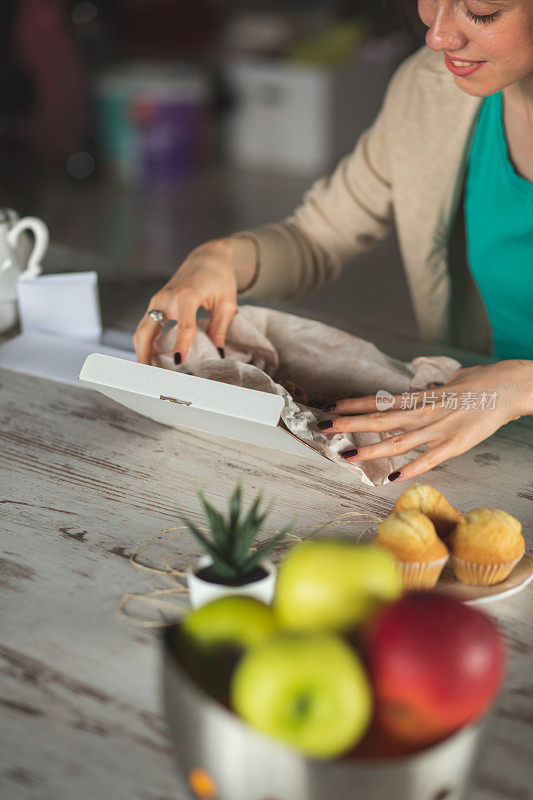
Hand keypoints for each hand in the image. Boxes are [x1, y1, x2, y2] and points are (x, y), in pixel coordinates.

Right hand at [133, 237, 255, 364]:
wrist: (207, 259)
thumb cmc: (219, 279)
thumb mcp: (226, 304)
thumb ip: (220, 329)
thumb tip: (218, 354)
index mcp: (187, 296)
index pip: (183, 327)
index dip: (180, 346)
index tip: (178, 364)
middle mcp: (166, 298)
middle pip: (147, 330)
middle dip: (145, 354)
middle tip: (150, 376)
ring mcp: (157, 301)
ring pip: (141, 330)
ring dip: (142, 351)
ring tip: (149, 373)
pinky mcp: (155, 304)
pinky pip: (145, 326)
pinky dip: (145, 343)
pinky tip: (151, 358)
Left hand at [317, 360, 532, 481]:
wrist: (508, 385)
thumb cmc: (478, 383)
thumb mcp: (446, 383)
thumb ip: (430, 392)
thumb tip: (421, 392)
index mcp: (420, 399)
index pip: (379, 401)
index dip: (353, 404)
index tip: (330, 406)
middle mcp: (423, 413)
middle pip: (379, 420)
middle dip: (349, 425)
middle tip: (323, 427)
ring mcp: (438, 429)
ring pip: (397, 441)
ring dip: (370, 450)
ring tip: (346, 455)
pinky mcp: (455, 444)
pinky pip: (429, 459)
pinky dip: (410, 468)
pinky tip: (392, 478)